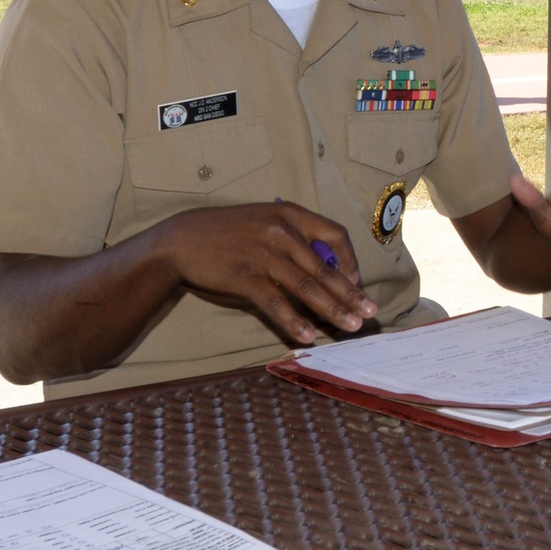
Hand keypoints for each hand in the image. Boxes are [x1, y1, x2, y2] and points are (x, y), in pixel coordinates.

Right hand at [160, 202, 370, 346]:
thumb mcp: (264, 220)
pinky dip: (294, 321)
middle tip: (370, 312)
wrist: (180, 240)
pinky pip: (277, 303)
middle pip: (326, 267)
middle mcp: (283, 232)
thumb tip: (325, 265)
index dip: (350, 259)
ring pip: (308, 287)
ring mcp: (264, 255)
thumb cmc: (226, 231)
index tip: (357, 279)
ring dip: (332, 310)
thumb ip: (294, 236)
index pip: (335, 233)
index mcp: (291, 214)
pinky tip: (308, 335)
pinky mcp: (246, 277)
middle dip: (351, 294)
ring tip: (351, 326)